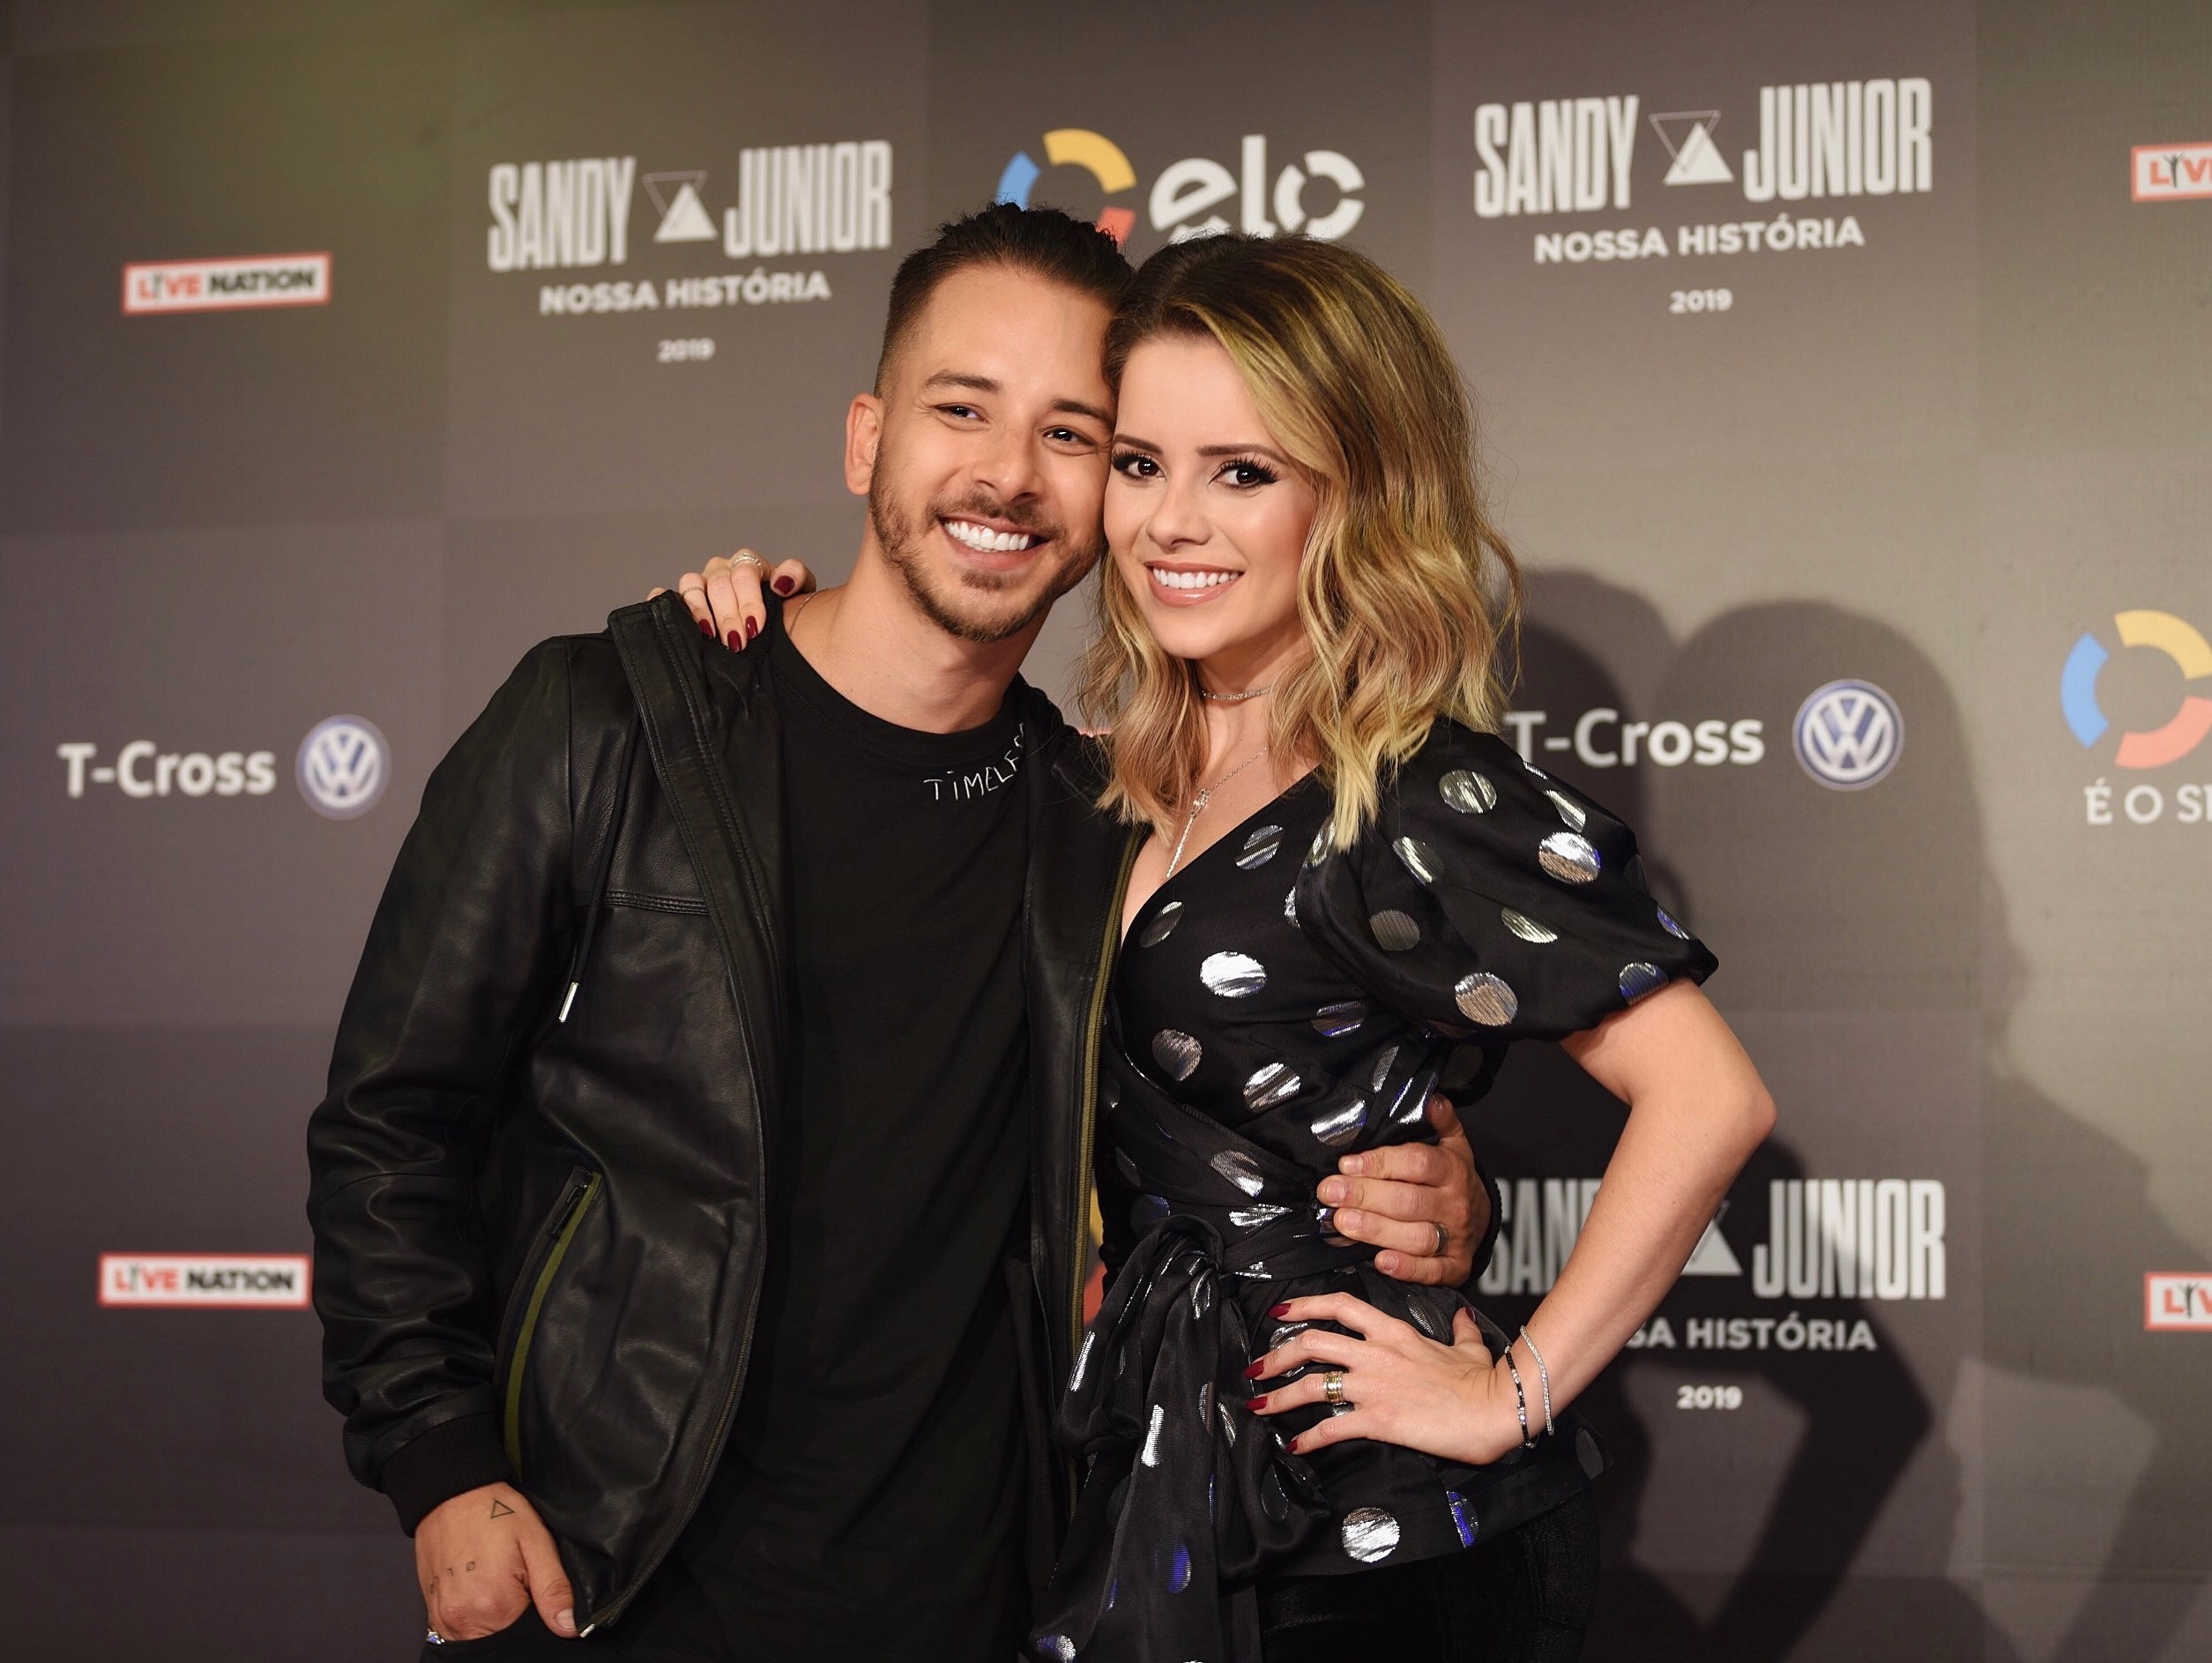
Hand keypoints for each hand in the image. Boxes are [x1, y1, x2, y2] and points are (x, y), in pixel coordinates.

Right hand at [415, 1481, 575, 1642]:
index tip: (536, 1591)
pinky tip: (481, 1589)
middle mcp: (463, 1621)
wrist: (452, 1494)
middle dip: (516, 1619)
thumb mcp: (536, 1542)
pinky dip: (475, 1618)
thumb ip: (554, 1588)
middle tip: (517, 1582)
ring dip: (494, 1620)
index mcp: (494, 1606)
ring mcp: (443, 1620)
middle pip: (503, 1639)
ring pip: (481, 1639)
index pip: (529, 1635)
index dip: (540, 1617)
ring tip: (497, 1582)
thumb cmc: (495, 1511)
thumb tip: (569, 1626)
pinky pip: (460, 1632)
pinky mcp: (434, 1615)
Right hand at [649, 549, 815, 650]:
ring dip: (699, 612)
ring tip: (709, 636)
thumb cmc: (785, 608)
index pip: (744, 572)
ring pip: (691, 585)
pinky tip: (671, 617)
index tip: (754, 627)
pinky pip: (665, 594)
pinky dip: (662, 601)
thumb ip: (795, 577)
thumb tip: (780, 583)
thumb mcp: (799, 592)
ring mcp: (699, 584)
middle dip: (728, 615)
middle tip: (737, 642)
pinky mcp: (681, 600)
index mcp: (748, 565)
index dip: (748, 600)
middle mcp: (721, 570)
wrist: (773, 628)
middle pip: (718, 584)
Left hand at [1244, 1292, 1523, 1465]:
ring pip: (1312, 1383)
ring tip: (1260, 1406)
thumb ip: (1459, 1330)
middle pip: (1311, 1341)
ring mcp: (1374, 1385)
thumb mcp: (1468, 1345)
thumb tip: (1463, 1317)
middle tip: (1257, 1367)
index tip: (1281, 1312)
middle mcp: (1376, 1353)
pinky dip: (1308, 1437)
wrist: (1494, 1408)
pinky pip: (1332, 1426)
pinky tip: (1296, 1445)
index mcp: (1394, 1331)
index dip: (1304, 1305)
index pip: (1339, 1305)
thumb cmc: (1483, 1380)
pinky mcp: (1378, 1419)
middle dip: (1276, 1354)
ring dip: (1279, 1396)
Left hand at [1314, 1094, 1484, 1284]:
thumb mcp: (1452, 1143)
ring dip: (1376, 1231)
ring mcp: (1456, 1237)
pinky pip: (1431, 1271)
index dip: (1380, 1163)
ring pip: (1416, 1237)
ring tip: (1342, 1223)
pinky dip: (1406, 1268)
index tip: (1346, 1164)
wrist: (1482, 1217)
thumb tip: (1430, 1097)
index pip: (1417, 1163)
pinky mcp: (1454, 1266)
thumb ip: (1441, 1120)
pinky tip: (1379, 1261)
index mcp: (1452, 1169)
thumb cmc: (1451, 1176)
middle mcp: (1455, 1204)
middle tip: (1330, 1193)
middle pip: (1409, 1201)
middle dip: (1365, 1196)